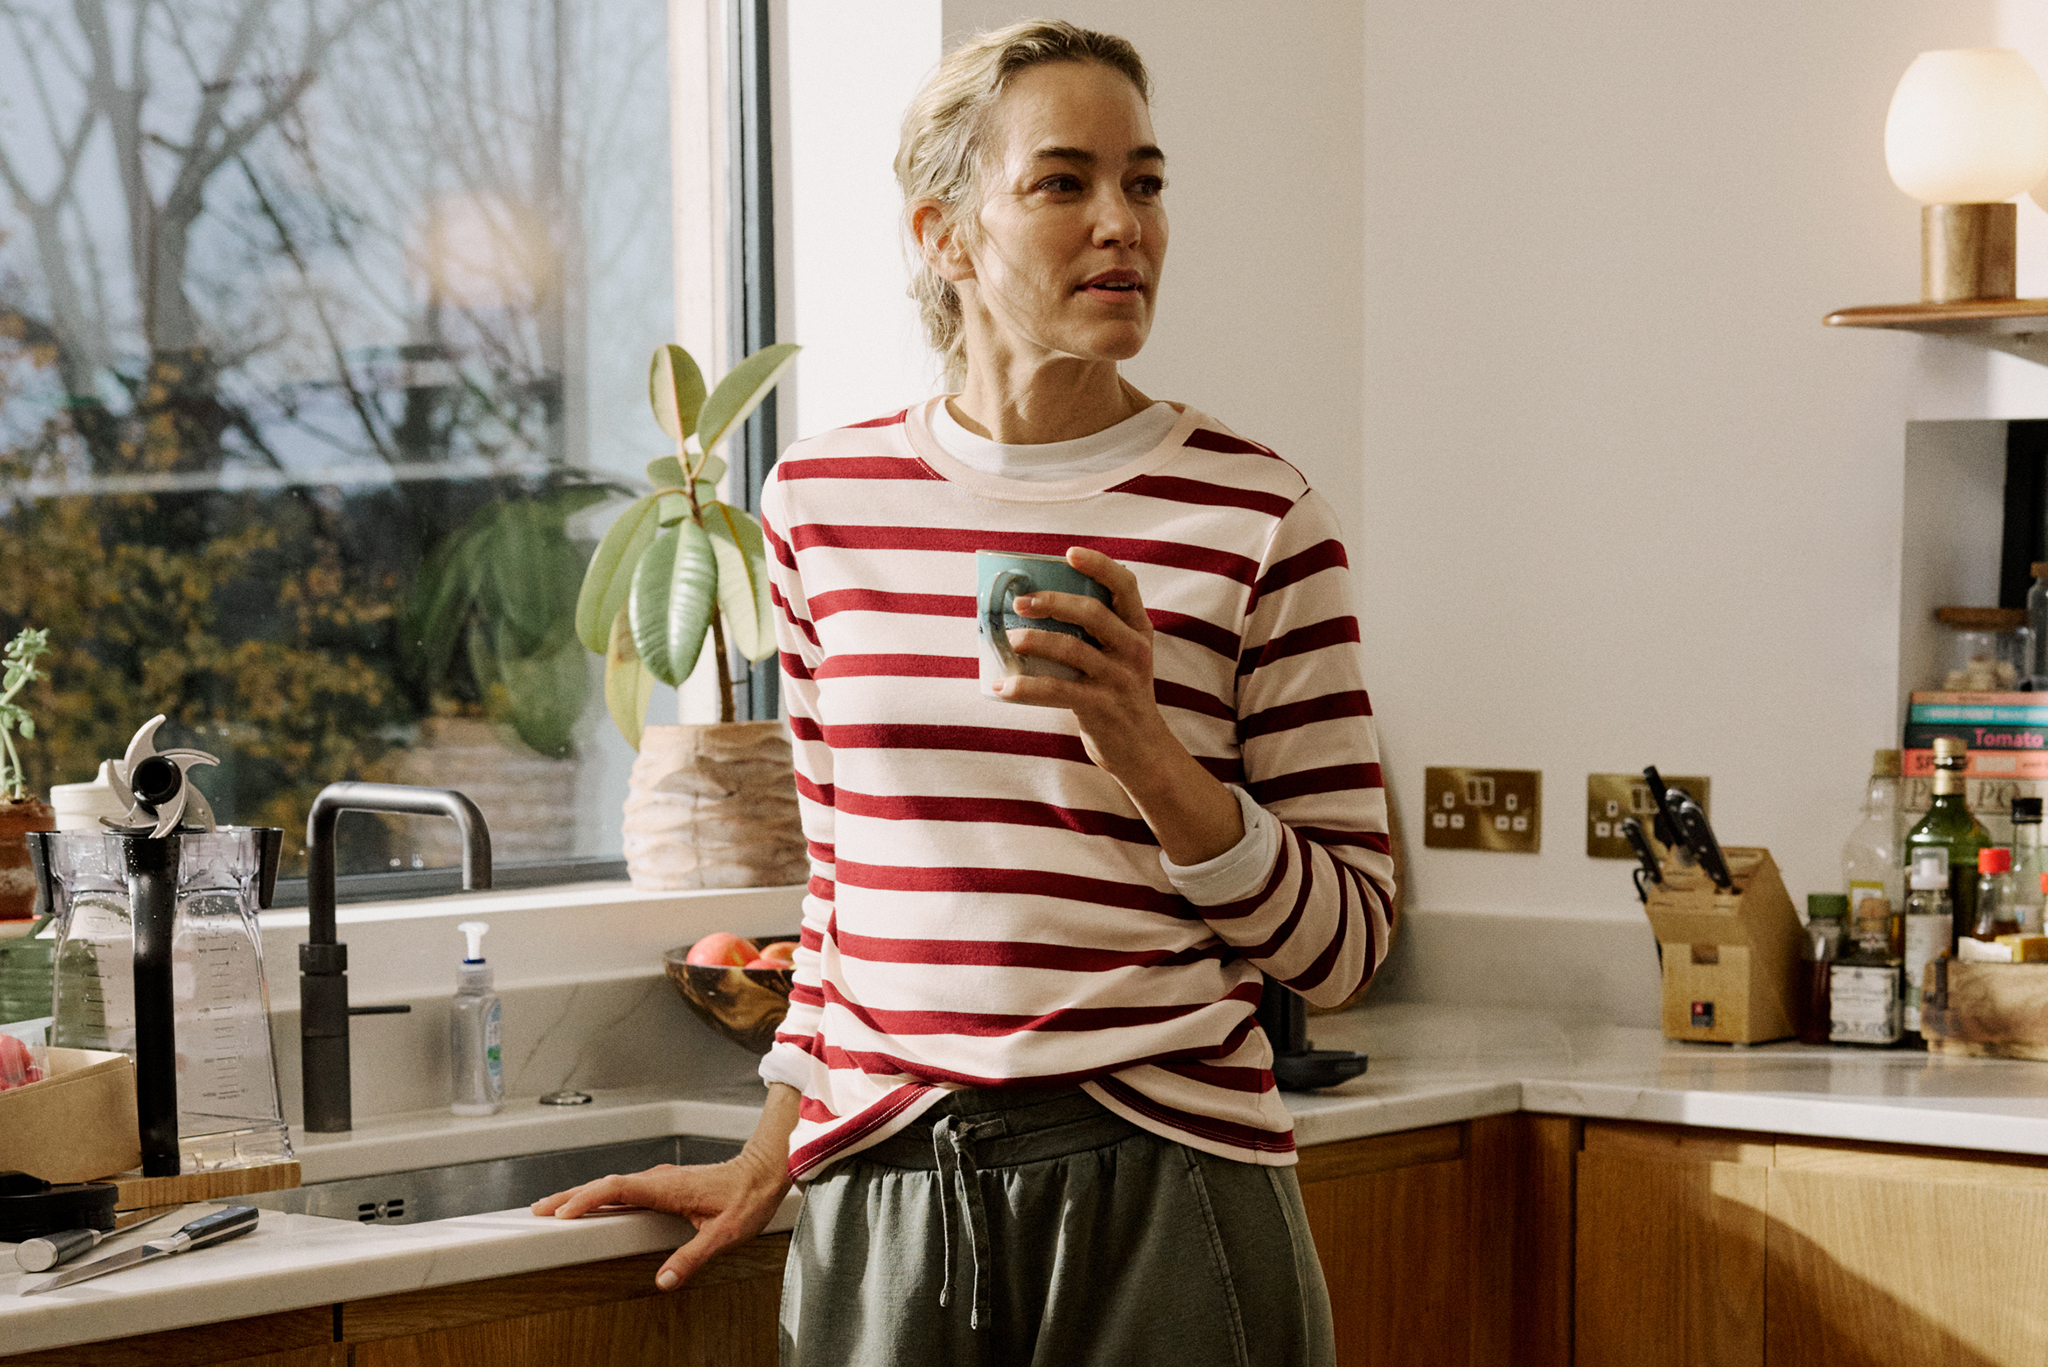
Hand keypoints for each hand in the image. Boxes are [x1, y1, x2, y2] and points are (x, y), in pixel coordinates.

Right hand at [531, 1146, 790, 1290]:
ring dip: (582, 1194)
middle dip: (569, 1196)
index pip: (617, 1189)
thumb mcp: (722, 1236)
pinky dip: (601, 1195)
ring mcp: (661, 1180)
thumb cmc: (748, 1199)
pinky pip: (624, 1187)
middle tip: (538, 1210)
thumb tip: (663, 1281)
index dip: (587, 1199)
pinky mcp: (665, 1184)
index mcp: (668, 1188)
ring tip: (555, 1209)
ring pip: (613, 1184)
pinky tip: (593, 1206)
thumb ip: (691, 1259)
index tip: (562, 1211)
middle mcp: (660, 1179)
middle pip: (605, 1184)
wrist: (765, 1172)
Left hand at [1001, 546, 1173, 775]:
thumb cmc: (1120, 694)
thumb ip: (1097, 632)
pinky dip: (1024, 687)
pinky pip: (1056, 690)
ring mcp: (1119, 679)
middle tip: (1020, 602)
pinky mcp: (1101, 707)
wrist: (1143, 750)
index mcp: (1139, 630)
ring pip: (1073, 649)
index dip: (1099, 565)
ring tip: (1010, 639)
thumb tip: (1036, 605)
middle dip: (1052, 602)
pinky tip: (1002, 687)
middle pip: (1093, 613)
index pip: (1126, 586)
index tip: (1069, 554)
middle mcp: (1134, 650)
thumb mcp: (1122, 657)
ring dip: (1035, 640)